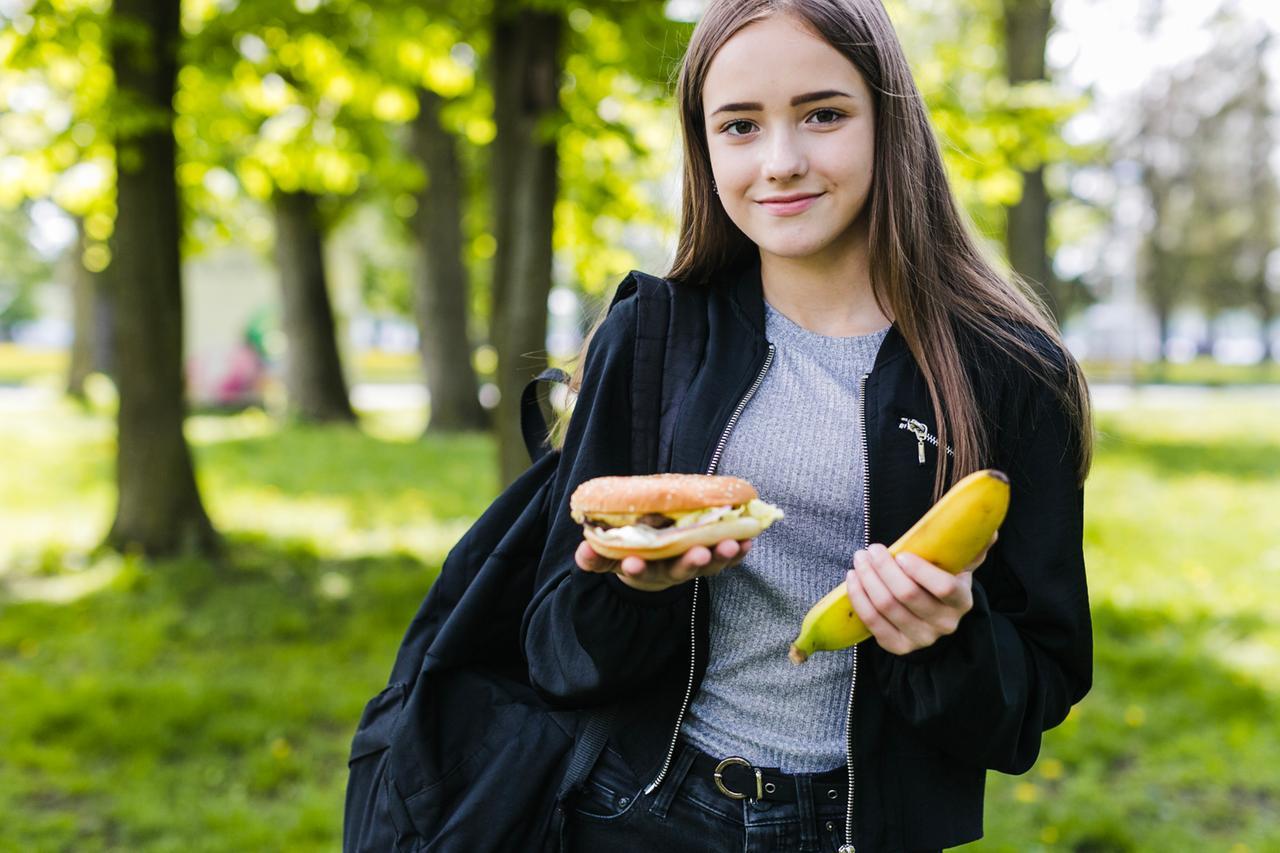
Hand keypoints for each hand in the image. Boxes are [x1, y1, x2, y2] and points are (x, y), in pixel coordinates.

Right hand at [575, 538, 753, 591]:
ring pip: (710, 565)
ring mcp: (695, 565)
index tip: (631, 563)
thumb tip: (582, 551)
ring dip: (722, 555)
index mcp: (646, 571)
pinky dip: (739, 551)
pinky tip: (749, 539)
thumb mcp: (610, 557)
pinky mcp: (712, 557)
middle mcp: (673, 572)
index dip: (637, 569)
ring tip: (731, 544)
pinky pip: (729, 557)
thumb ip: (596, 557)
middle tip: (698, 555)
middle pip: (682, 571)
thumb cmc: (631, 554)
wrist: (655, 563)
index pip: (640, 572)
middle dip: (691, 563)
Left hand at [843, 532, 996, 655]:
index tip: (901, 553)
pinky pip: (872, 621)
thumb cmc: (941, 583)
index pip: (943, 588)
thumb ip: (971, 549)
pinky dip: (858, 597)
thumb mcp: (958, 567)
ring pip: (886, 606)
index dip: (920, 571)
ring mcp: (920, 638)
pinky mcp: (898, 647)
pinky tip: (853, 578)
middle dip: (883, 568)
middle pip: (906, 595)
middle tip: (871, 550)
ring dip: (867, 579)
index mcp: (961, 601)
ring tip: (859, 560)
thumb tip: (990, 531)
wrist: (932, 621)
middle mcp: (944, 624)